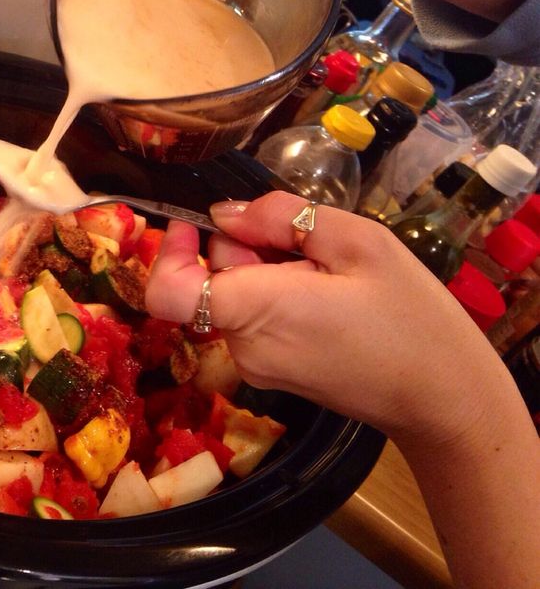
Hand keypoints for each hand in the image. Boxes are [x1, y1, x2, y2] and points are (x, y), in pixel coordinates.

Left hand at [145, 190, 504, 444]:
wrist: (444, 398)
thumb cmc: (411, 316)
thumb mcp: (359, 242)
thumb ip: (282, 217)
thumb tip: (225, 213)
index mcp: (257, 312)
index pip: (169, 293)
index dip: (167, 252)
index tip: (193, 223)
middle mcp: (242, 346)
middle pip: (209, 281)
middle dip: (241, 248)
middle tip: (305, 244)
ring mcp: (255, 365)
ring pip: (231, 296)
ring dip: (262, 271)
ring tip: (326, 273)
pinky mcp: (270, 372)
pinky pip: (251, 318)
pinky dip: (273, 295)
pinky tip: (324, 294)